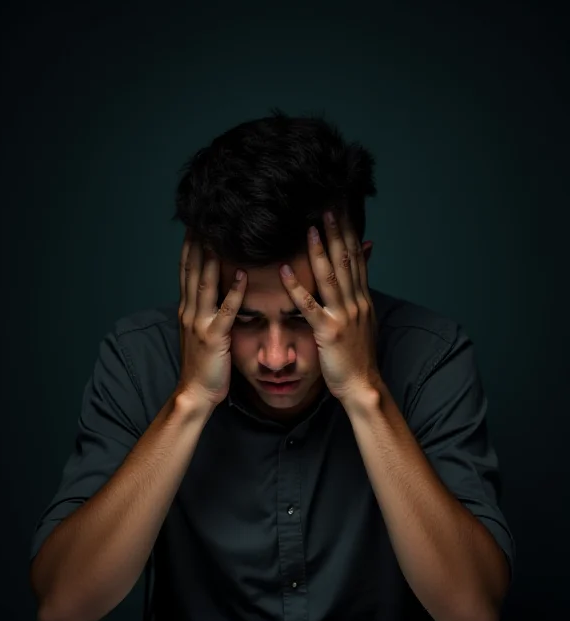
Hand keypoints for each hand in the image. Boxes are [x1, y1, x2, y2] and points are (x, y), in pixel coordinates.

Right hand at [177, 231, 246, 406]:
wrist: (195, 392)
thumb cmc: (202, 365)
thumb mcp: (198, 333)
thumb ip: (203, 312)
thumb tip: (210, 293)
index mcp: (186, 310)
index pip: (186, 271)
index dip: (190, 246)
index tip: (196, 224)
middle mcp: (190, 312)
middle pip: (191, 270)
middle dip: (196, 242)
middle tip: (203, 217)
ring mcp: (200, 324)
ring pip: (205, 284)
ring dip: (211, 258)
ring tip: (219, 235)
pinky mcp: (214, 337)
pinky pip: (226, 310)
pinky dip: (233, 291)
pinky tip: (241, 274)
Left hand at [279, 211, 379, 403]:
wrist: (363, 385)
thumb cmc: (358, 356)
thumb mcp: (365, 320)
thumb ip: (360, 293)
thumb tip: (364, 266)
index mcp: (362, 299)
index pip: (356, 258)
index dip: (348, 232)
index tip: (341, 209)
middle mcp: (356, 302)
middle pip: (346, 260)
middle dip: (337, 232)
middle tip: (328, 204)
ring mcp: (343, 316)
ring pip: (331, 277)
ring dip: (320, 251)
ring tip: (311, 227)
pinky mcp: (328, 332)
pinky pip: (310, 306)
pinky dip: (298, 287)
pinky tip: (285, 271)